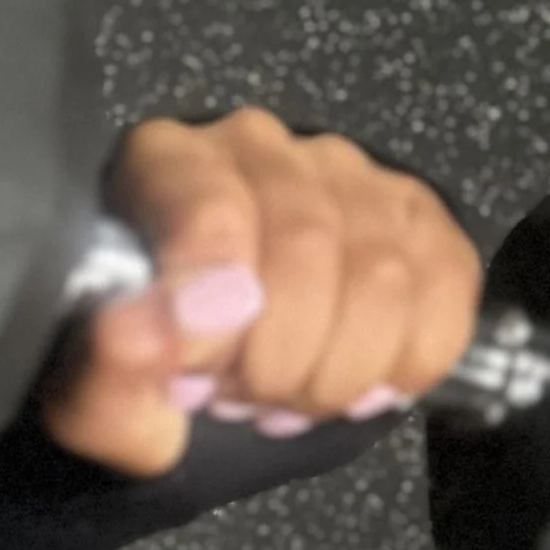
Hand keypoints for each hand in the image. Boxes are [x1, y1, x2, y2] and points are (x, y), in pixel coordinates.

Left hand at [39, 108, 484, 478]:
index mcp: (163, 165)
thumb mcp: (102, 401)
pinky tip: (354, 385)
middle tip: (238, 398)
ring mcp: (346, 175)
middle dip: (276, 357)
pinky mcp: (414, 214)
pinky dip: (409, 357)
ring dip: (337, 369)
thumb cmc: (150, 374)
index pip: (211, 211)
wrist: (202, 380)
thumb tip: (143, 330)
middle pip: (307, 246)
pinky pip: (447, 282)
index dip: (213, 304)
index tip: (196, 369)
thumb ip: (108, 372)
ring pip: (383, 273)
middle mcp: (258, 149)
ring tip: (285, 395)